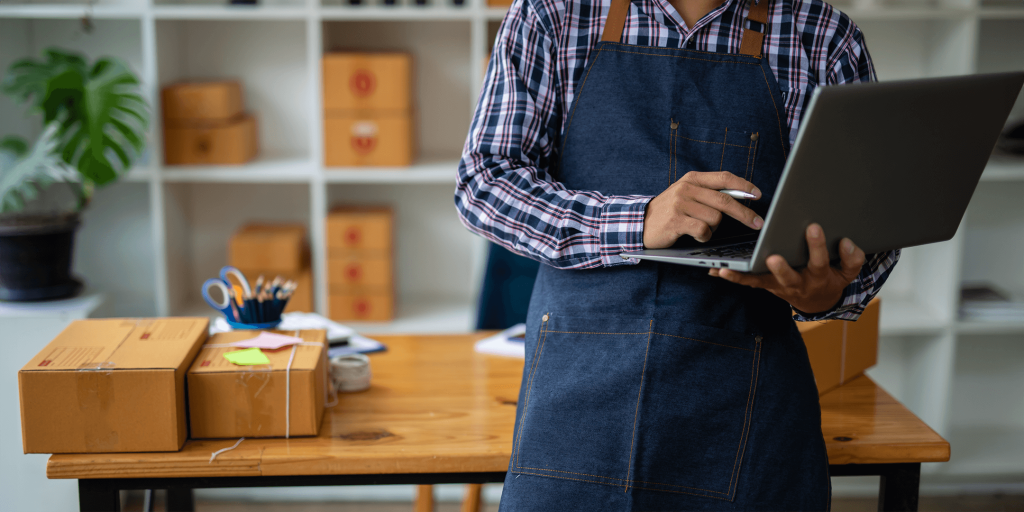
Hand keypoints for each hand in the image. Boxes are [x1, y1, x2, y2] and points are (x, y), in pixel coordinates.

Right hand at [643, 171, 763, 248]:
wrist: (641, 223)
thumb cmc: (670, 211)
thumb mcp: (687, 194)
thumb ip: (709, 192)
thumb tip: (740, 196)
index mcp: (692, 178)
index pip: (724, 178)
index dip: (744, 185)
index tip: (758, 195)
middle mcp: (686, 188)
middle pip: (725, 200)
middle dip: (745, 214)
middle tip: (757, 224)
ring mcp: (680, 204)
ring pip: (715, 218)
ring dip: (713, 228)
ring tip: (701, 228)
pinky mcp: (675, 221)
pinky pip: (702, 230)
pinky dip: (704, 237)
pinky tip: (695, 236)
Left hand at [708, 223, 865, 313]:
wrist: (819, 302)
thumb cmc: (831, 279)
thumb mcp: (848, 273)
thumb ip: (851, 259)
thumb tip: (846, 242)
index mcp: (819, 276)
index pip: (819, 261)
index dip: (817, 246)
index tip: (813, 227)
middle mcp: (798, 283)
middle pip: (789, 276)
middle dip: (781, 267)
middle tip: (772, 257)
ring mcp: (779, 286)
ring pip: (760, 282)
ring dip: (743, 276)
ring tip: (725, 269)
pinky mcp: (766, 285)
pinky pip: (749, 282)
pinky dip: (734, 277)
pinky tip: (716, 271)